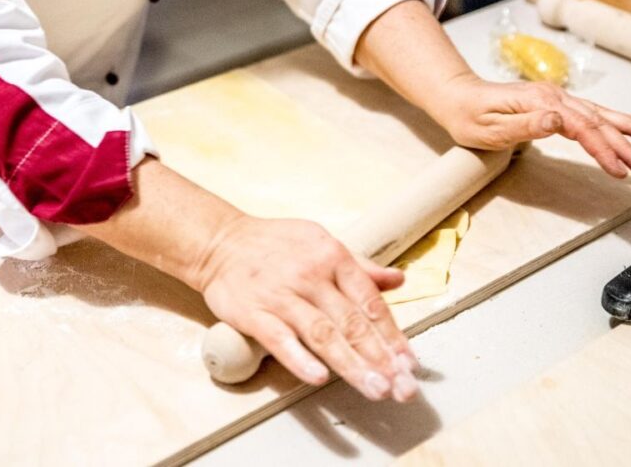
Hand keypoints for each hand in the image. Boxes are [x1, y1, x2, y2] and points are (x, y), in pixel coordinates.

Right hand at [195, 215, 419, 401]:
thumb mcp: (321, 243)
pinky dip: (300, 359)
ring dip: (352, 364)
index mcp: (332, 257)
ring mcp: (281, 296)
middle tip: (403, 387)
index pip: (370, 302)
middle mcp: (311, 276)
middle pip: (352, 323)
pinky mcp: (253, 313)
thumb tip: (397, 280)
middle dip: (381, 358)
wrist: (220, 242)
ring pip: (323, 335)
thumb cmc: (274, 245)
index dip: (393, 335)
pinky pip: (279, 339)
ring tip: (376, 388)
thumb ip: (360, 267)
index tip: (410, 364)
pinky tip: (318, 378)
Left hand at [437, 75, 630, 177]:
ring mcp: (554, 98)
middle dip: (623, 144)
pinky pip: (588, 112)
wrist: (457, 97)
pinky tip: (627, 124)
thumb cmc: (468, 115)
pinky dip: (611, 119)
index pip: (581, 128)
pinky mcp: (553, 104)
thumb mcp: (489, 127)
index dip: (602, 149)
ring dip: (625, 129)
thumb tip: (558, 122)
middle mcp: (552, 97)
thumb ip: (524, 126)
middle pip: (596, 121)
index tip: (618, 169)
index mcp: (540, 103)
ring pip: (597, 114)